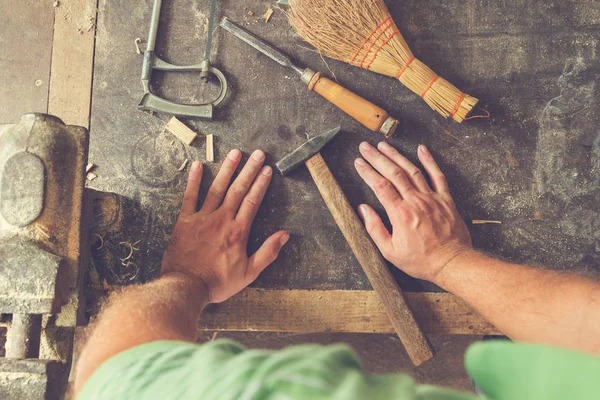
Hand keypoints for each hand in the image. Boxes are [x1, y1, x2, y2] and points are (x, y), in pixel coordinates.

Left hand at [161, 149, 288, 302]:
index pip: (253, 201)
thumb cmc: (218, 282)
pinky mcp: (185, 221)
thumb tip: (285, 235)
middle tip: (258, 153)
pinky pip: (190, 197)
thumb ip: (268, 252)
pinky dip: (194, 180)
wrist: (186, 286)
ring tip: (236, 153)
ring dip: (227, 169)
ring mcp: (202, 218)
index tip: (267, 169)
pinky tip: (198, 166)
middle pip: (238, 189)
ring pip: (217, 188)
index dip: (261, 183)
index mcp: (238, 231)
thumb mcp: (249, 273)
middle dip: (249, 170)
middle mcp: (222, 219)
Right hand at [354, 142, 471, 282]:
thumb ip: (375, 228)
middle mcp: (415, 201)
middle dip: (377, 158)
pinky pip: (437, 176)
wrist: (452, 263)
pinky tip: (421, 149)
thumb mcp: (390, 251)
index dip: (367, 172)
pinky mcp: (446, 199)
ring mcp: (432, 198)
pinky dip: (429, 161)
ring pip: (412, 170)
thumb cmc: (420, 260)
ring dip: (397, 155)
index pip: (380, 186)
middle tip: (365, 147)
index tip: (358, 162)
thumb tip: (363, 209)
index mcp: (400, 214)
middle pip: (393, 173)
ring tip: (384, 145)